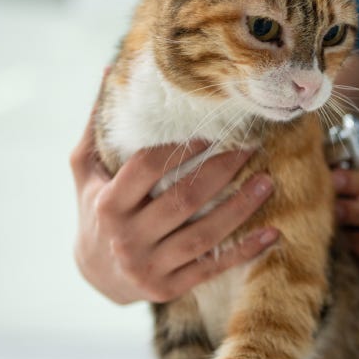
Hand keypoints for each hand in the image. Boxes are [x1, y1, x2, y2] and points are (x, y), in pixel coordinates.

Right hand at [69, 78, 277, 304]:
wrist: (94, 275)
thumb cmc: (95, 209)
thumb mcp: (86, 170)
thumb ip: (98, 125)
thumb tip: (110, 69)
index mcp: (108, 203)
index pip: (147, 168)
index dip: (180, 147)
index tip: (211, 129)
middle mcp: (126, 238)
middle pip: (182, 200)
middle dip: (222, 171)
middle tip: (253, 147)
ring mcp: (148, 267)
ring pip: (203, 235)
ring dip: (240, 208)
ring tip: (268, 182)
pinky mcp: (169, 289)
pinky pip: (212, 268)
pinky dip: (245, 252)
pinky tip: (273, 234)